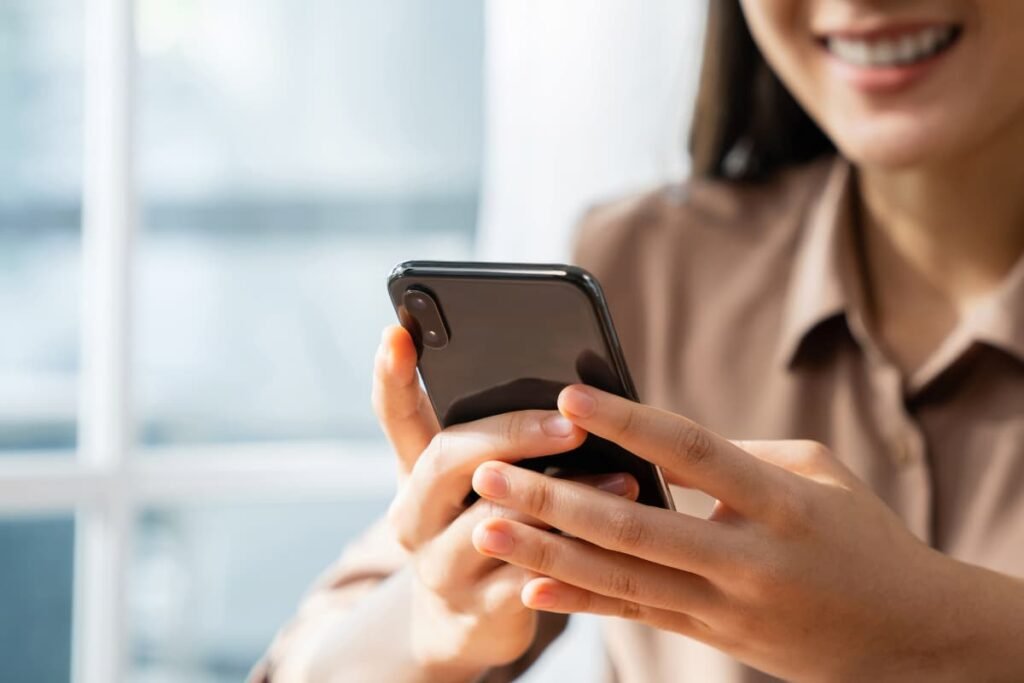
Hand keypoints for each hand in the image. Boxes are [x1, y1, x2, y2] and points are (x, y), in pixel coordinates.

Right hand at [372, 329, 637, 679]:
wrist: (458, 625)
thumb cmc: (479, 529)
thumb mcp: (471, 484)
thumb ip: (499, 438)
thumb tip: (570, 386)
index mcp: (414, 472)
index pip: (396, 414)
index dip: (392, 375)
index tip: (397, 332)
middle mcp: (414, 516)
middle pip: (446, 460)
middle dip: (512, 434)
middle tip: (570, 423)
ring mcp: (440, 567)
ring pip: (495, 523)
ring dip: (563, 497)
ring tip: (621, 478)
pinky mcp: (479, 613)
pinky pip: (529, 580)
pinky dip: (576, 556)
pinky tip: (616, 541)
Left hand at [468, 384, 975, 681]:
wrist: (906, 636)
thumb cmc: (860, 535)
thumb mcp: (816, 475)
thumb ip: (735, 455)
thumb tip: (652, 441)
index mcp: (781, 504)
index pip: (694, 453)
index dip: (628, 423)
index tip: (567, 396)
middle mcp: (748, 560)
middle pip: (635, 526)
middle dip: (554, 500)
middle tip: (488, 471)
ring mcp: (726, 607)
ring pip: (621, 579)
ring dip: (546, 554)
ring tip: (485, 528)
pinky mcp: (712, 635)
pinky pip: (636, 616)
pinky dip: (580, 603)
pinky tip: (528, 589)